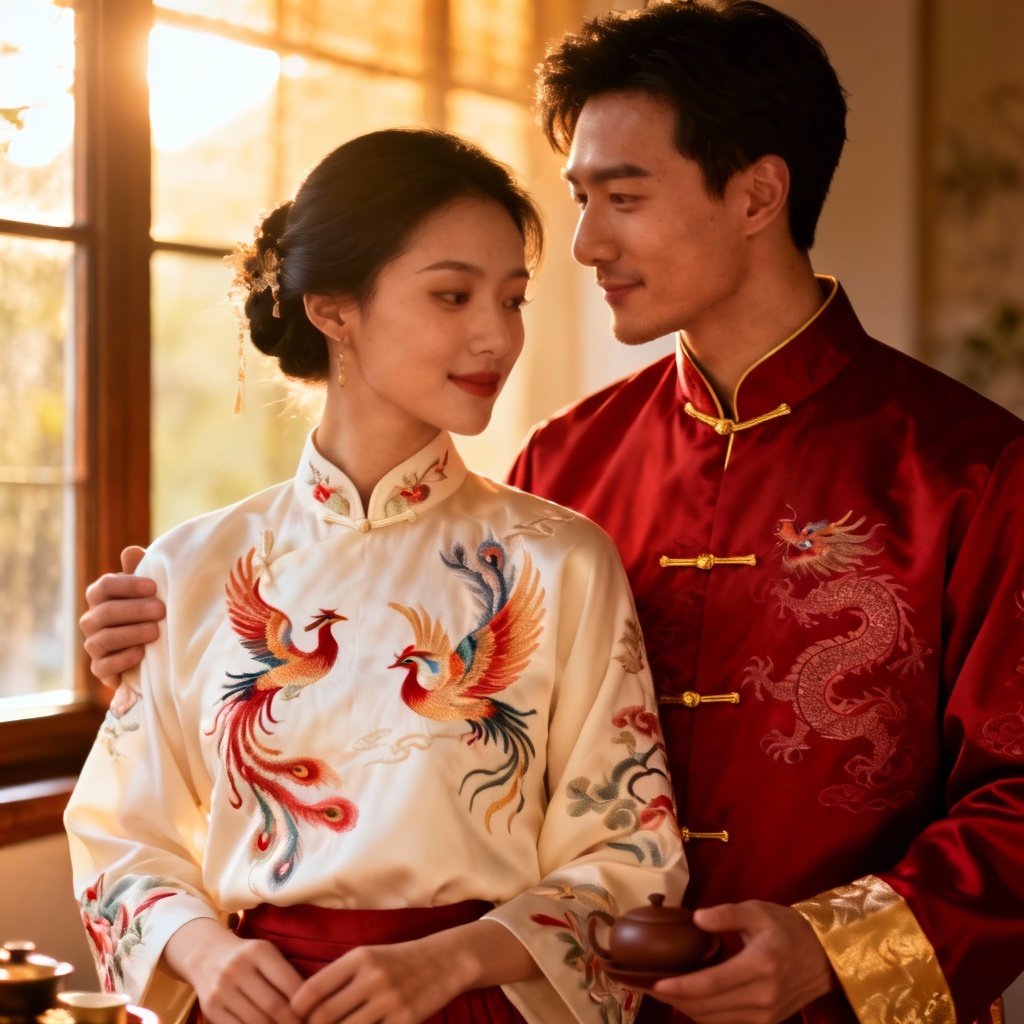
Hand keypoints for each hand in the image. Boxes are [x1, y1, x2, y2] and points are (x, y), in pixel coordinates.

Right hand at [80, 545, 164, 687]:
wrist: (153, 649)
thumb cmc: (150, 609)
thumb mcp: (149, 590)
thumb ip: (141, 570)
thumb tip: (132, 551)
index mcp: (101, 595)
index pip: (106, 586)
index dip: (128, 585)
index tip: (153, 586)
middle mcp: (91, 619)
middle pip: (106, 612)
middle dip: (135, 610)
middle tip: (161, 610)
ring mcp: (93, 644)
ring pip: (103, 639)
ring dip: (131, 634)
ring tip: (156, 632)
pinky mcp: (100, 668)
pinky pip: (103, 666)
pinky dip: (121, 660)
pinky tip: (140, 654)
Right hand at [162, 918, 304, 1023]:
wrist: (206, 955)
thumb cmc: (248, 957)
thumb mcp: (267, 954)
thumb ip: (286, 974)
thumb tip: (314, 1003)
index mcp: (259, 951)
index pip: (289, 982)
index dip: (305, 1004)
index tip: (316, 1015)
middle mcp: (238, 968)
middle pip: (273, 1006)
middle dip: (293, 1022)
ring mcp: (222, 990)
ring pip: (256, 1021)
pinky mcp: (210, 1008)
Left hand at [291, 919, 537, 1023]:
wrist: (446, 961)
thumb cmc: (399, 960)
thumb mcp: (369, 957)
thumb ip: (339, 977)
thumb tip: (303, 1007)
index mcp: (359, 958)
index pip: (313, 989)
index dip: (296, 1011)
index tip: (291, 1019)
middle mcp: (372, 978)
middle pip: (325, 1017)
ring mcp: (390, 1001)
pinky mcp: (406, 1020)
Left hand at [647, 901, 836, 1023]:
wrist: (824, 956)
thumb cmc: (787, 927)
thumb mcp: (758, 910)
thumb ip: (727, 914)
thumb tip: (697, 919)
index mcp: (760, 965)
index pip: (712, 984)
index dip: (680, 987)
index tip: (654, 983)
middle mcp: (763, 996)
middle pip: (709, 1007)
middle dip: (674, 999)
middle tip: (646, 987)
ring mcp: (766, 1015)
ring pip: (715, 1020)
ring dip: (687, 1009)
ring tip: (662, 993)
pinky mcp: (767, 1022)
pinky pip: (727, 1023)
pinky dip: (704, 1015)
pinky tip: (688, 1001)